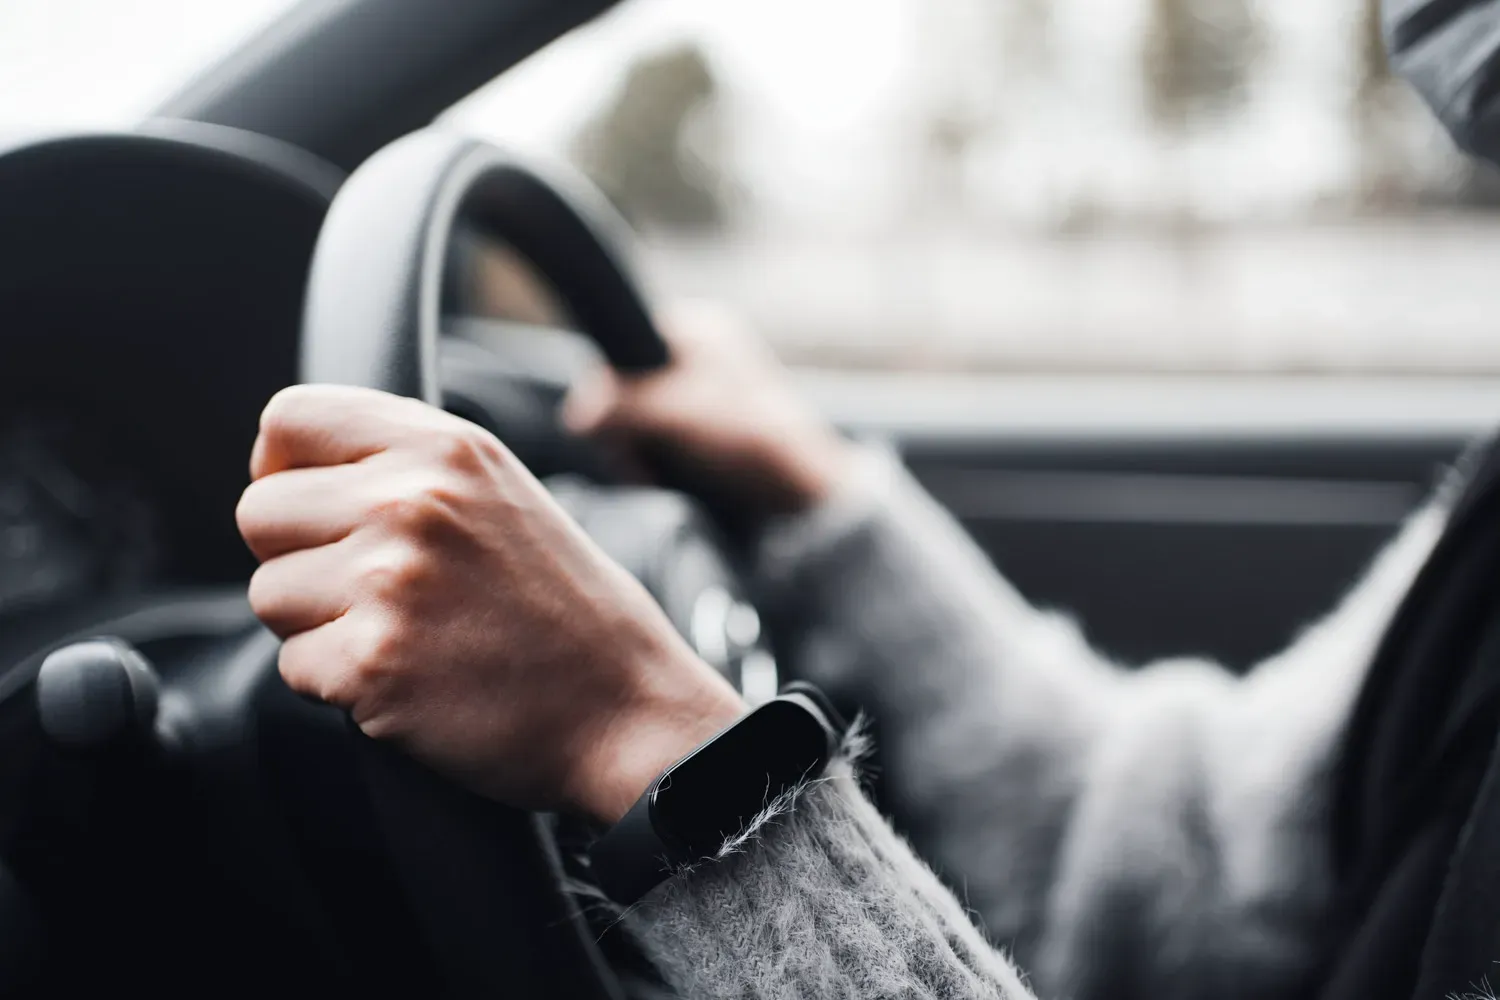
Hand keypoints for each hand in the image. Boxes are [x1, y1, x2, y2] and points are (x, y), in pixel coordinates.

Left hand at [236, 385, 743, 823]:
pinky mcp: (373, 663)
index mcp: (443, 447)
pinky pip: (293, 668)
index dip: (283, 467)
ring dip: (318, 627)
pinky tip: (411, 680)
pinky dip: (340, 686)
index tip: (314, 507)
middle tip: (369, 590)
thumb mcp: (501, 490)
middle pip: (259, 512)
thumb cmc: (566, 609)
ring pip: (269, 595)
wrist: (626, 706)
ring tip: (404, 635)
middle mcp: (410, 501)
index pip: (288, 419)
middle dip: (297, 558)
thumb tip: (292, 465)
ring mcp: (388, 582)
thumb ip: (406, 464)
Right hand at [562, 301, 855, 515]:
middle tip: (640, 459)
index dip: (608, 388)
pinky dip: (655, 463)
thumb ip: (619, 407)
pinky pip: (657, 442)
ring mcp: (702, 395)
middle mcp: (699, 354)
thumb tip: (576, 417)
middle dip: (625, 429)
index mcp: (698, 327)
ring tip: (657, 474)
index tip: (610, 426)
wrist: (803, 492)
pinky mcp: (704, 434)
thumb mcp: (676, 412)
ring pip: (637, 420)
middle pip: (626, 387)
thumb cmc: (749, 438)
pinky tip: (667, 480)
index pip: (623, 345)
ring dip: (638, 451)